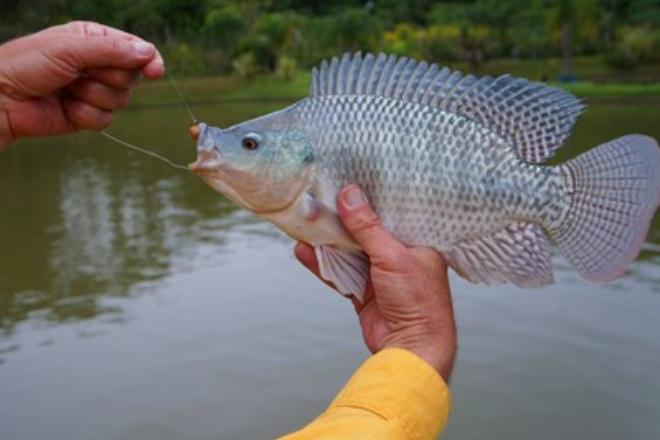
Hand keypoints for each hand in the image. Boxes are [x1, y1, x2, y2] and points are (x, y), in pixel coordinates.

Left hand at [0, 21, 164, 149]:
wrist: (2, 99)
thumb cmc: (28, 64)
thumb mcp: (70, 48)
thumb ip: (112, 50)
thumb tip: (148, 53)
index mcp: (95, 40)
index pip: (136, 49)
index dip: (148, 60)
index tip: (154, 71)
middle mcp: (98, 64)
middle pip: (131, 77)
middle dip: (108, 78)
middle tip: (81, 73)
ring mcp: (94, 91)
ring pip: (121, 100)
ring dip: (93, 97)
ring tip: (68, 90)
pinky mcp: (88, 115)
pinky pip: (106, 120)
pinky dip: (85, 115)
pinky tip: (65, 107)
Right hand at [295, 185, 456, 379]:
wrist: (412, 348)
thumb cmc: (417, 300)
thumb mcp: (392, 255)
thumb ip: (367, 227)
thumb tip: (349, 194)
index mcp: (416, 242)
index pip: (389, 214)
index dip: (367, 200)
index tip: (344, 181)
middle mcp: (399, 256)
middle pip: (363, 232)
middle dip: (340, 220)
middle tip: (316, 200)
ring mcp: (379, 276)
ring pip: (348, 252)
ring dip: (326, 242)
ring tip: (303, 222)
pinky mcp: (363, 293)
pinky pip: (339, 274)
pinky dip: (322, 264)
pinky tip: (304, 251)